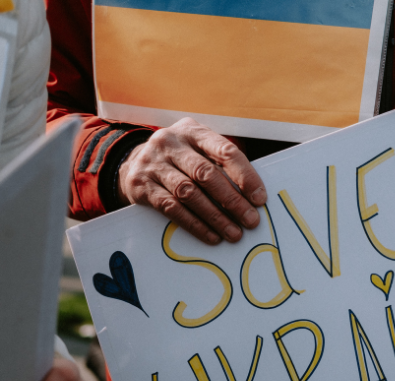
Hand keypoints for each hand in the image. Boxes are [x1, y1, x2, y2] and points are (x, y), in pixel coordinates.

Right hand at [117, 117, 266, 244]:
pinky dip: (195, 224)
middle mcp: (170, 143)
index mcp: (193, 131)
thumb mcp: (199, 150)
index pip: (225, 151)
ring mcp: (153, 163)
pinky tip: (211, 236)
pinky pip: (172, 208)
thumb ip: (222, 164)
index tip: (259, 199)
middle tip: (251, 221)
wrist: (135, 163)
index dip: (245, 176)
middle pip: (206, 174)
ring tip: (234, 233)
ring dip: (215, 217)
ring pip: (189, 193)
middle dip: (233, 201)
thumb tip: (254, 196)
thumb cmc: (181, 159)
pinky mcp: (141, 185)